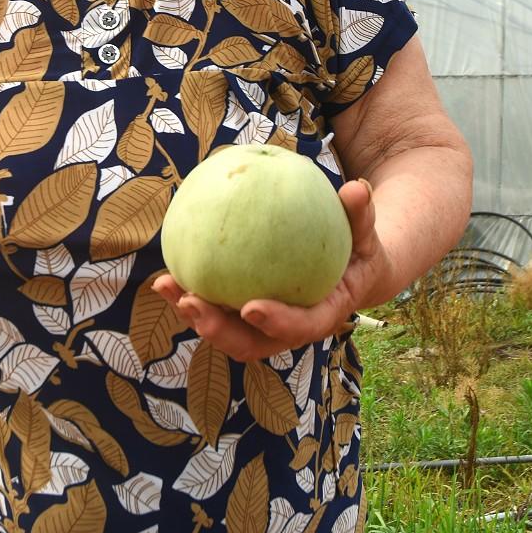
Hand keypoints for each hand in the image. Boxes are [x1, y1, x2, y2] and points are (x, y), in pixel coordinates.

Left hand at [153, 178, 385, 361]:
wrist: (351, 273)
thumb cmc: (359, 252)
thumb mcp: (366, 235)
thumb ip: (360, 216)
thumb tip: (356, 188)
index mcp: (323, 315)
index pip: (301, 328)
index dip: (276, 323)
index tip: (251, 308)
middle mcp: (289, 329)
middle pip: (251, 344)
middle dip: (217, 329)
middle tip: (191, 302)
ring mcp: (264, 326)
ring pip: (225, 331)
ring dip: (194, 315)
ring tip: (166, 286)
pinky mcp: (244, 315)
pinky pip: (216, 309)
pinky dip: (190, 297)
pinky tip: (165, 275)